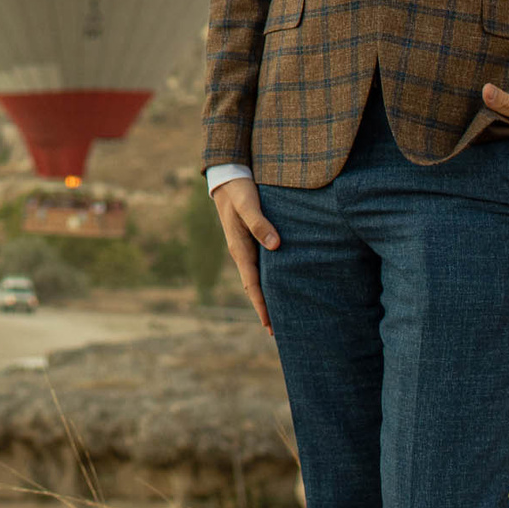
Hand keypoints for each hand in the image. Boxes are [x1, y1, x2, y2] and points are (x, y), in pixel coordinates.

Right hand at [210, 177, 279, 332]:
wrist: (227, 176)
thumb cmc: (238, 189)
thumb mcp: (248, 203)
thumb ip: (260, 223)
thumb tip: (276, 246)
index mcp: (239, 248)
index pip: (252, 284)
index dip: (261, 305)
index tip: (269, 325)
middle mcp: (242, 252)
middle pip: (254, 286)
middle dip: (265, 308)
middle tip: (278, 330)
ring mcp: (246, 247)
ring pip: (258, 277)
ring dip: (267, 295)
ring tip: (281, 313)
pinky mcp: (252, 239)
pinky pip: (261, 265)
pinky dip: (269, 279)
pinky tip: (280, 281)